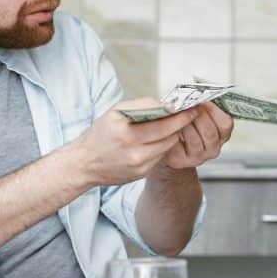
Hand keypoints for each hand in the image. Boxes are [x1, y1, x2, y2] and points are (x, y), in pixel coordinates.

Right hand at [72, 97, 198, 185]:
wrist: (85, 164)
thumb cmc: (100, 134)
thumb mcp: (115, 112)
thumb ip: (141, 105)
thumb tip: (165, 103)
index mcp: (127, 134)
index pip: (163, 125)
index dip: (180, 117)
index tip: (191, 109)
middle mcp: (134, 152)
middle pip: (170, 137)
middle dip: (181, 125)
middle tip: (188, 115)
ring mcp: (139, 165)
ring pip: (167, 147)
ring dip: (172, 136)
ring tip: (172, 126)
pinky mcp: (141, 173)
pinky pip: (160, 156)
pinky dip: (161, 146)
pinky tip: (156, 139)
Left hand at [163, 101, 233, 168]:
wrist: (166, 143)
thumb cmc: (183, 124)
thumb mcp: (196, 112)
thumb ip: (201, 106)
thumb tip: (198, 95)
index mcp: (221, 134)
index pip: (226, 124)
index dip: (215, 111)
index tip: (204, 101)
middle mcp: (213, 148)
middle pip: (210, 132)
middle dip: (198, 116)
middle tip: (189, 106)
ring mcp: (199, 157)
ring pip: (196, 141)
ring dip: (186, 125)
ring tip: (179, 115)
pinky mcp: (182, 161)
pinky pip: (180, 147)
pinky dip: (176, 135)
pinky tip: (173, 127)